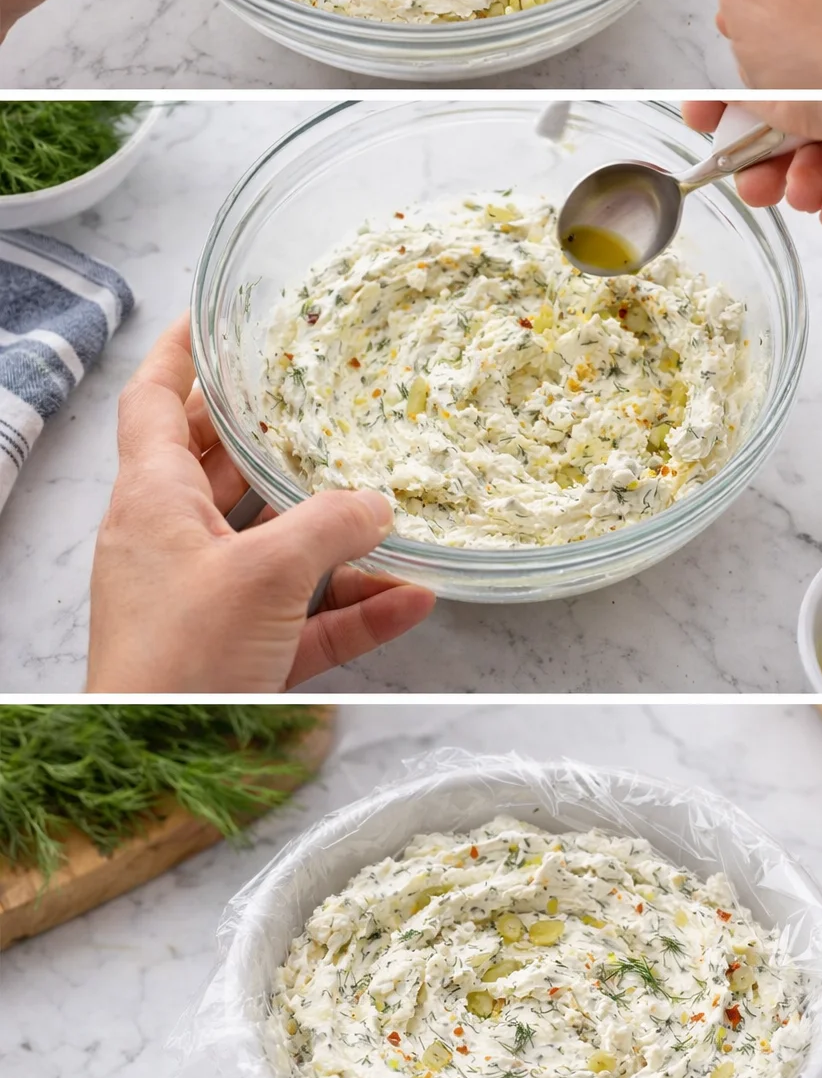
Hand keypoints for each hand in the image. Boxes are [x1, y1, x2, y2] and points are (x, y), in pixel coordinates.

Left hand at [87, 317, 435, 692]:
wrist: (159, 760)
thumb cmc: (183, 655)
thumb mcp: (264, 573)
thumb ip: (329, 526)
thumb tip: (378, 502)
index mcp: (154, 500)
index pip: (154, 403)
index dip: (181, 354)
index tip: (210, 318)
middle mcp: (173, 540)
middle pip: (220, 468)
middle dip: (270, 435)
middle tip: (316, 397)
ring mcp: (207, 597)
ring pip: (273, 546)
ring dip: (332, 534)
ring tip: (388, 505)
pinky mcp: (237, 651)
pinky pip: (302, 615)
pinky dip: (352, 608)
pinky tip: (411, 600)